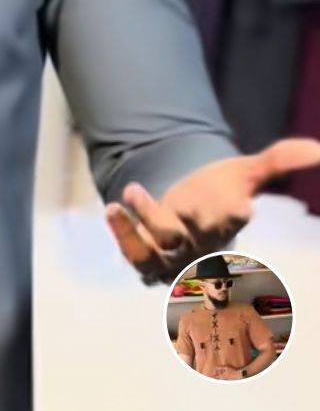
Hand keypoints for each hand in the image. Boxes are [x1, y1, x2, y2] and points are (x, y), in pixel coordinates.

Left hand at [105, 138, 319, 282]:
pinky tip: (112, 210)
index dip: (233, 213)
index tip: (241, 205)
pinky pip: (134, 255)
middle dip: (182, 219)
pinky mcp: (147, 260)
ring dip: (141, 224)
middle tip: (177, 198)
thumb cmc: (222, 190)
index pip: (232, 220)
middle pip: (194, 237)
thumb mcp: (246, 172)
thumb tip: (319, 149)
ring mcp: (172, 258)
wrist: (189, 213)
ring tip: (129, 190)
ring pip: (158, 249)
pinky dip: (122, 234)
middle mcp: (201, 246)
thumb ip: (278, 161)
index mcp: (228, 224)